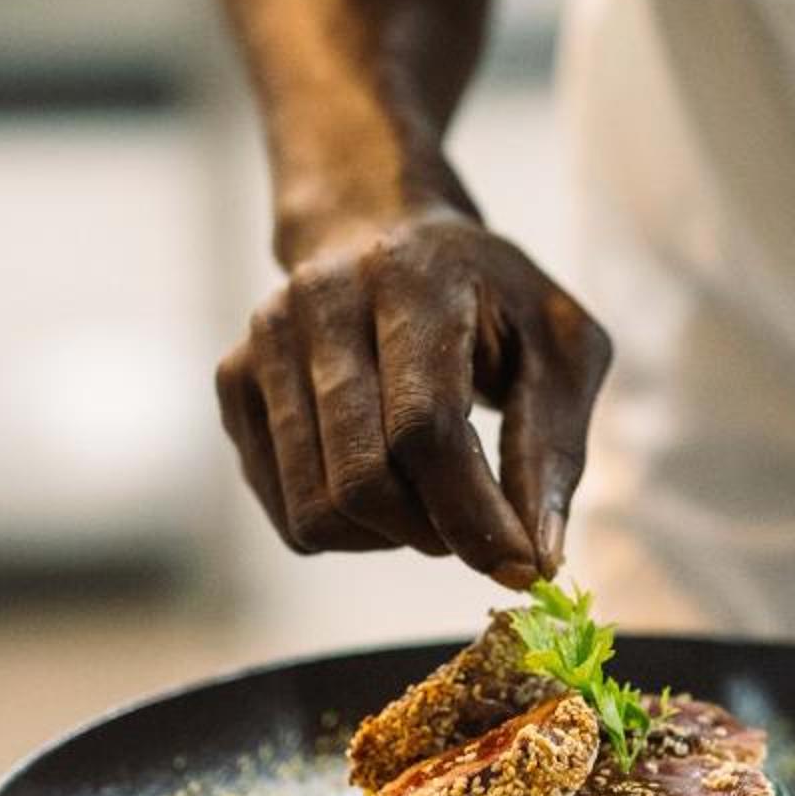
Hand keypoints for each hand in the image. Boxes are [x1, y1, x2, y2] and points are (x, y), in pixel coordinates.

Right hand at [215, 211, 611, 587]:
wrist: (381, 228)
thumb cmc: (489, 297)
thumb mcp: (560, 348)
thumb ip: (554, 447)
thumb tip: (538, 561)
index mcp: (409, 278)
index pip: (424, 428)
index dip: (473, 514)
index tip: (520, 567)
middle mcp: (318, 302)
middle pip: (362, 481)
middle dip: (433, 533)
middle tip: (477, 526)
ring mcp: (263, 342)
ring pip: (316, 511)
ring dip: (390, 538)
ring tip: (433, 500)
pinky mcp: (234, 382)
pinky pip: (288, 515)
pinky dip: (350, 530)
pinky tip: (385, 482)